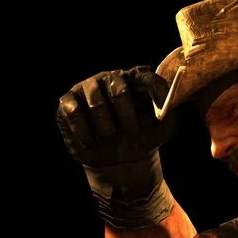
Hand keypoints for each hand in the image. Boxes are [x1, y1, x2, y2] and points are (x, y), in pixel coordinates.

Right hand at [56, 66, 171, 170]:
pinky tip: (91, 141)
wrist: (117, 161)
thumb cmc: (140, 139)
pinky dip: (83, 130)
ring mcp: (88, 88)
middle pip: (118, 85)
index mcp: (135, 83)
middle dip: (126, 112)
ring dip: (105, 124)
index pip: (145, 76)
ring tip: (109, 137)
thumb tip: (168, 105)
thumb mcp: (161, 132)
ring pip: (95, 99)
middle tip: (130, 130)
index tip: (160, 107)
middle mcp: (111, 79)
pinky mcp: (68, 102)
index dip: (153, 89)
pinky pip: (73, 110)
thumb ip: (169, 117)